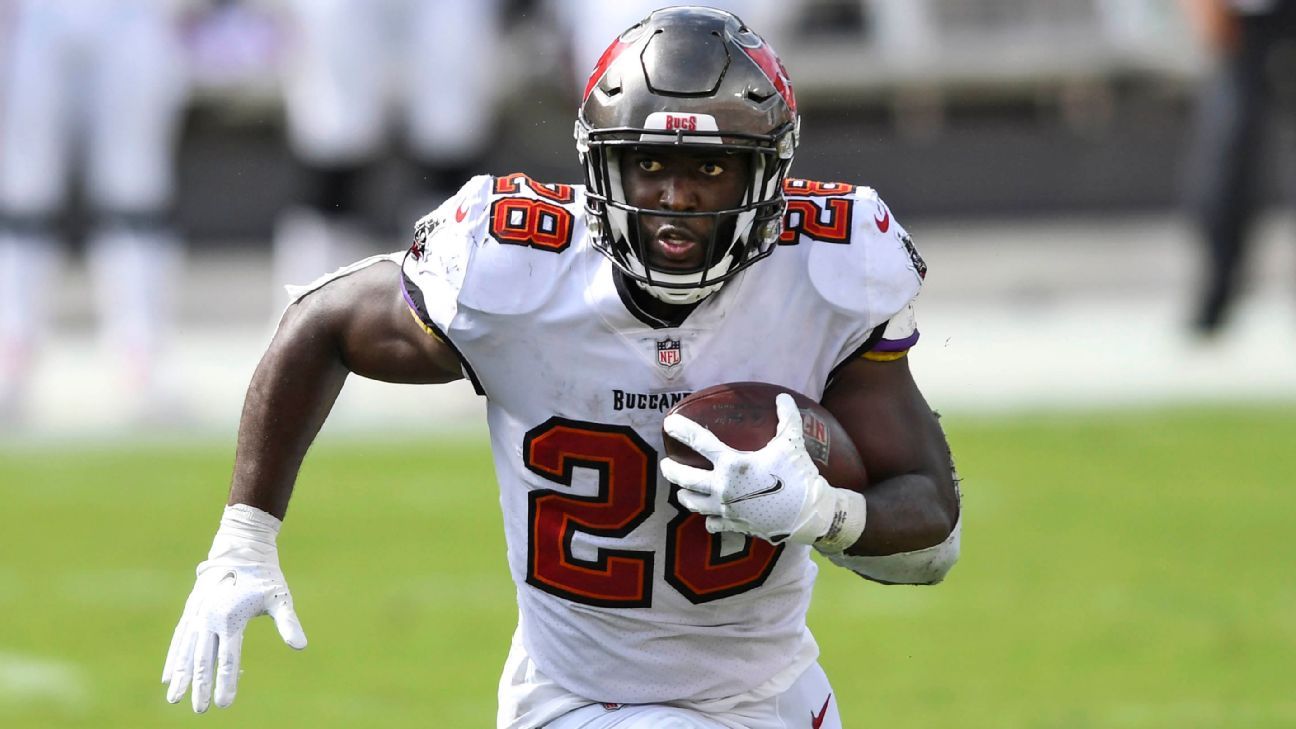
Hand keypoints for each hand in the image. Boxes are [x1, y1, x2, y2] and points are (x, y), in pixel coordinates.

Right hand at [162, 504, 306, 712]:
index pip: (228, 659)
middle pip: (203, 659)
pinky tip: (167, 676)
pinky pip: (179, 638)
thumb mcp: (279, 598)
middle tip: (200, 710)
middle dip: (201, 686)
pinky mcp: (192, 611)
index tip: (224, 705)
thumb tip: (300, 646)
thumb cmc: (265, 576)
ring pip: (186, 651)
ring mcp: (198, 615)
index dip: (226, 682)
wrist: (241, 548)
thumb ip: (288, 623)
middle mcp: (210, 619)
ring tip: (174, 698)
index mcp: (231, 618)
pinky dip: (172, 658)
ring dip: (180, 676)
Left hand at [661, 393, 864, 550]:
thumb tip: (783, 396)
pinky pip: (713, 524)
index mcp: (732, 464)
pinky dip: (709, 520)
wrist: (808, 514)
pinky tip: (710, 517)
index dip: (682, 430)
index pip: (700, 442)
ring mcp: (726, 509)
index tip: (668, 424)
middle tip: (666, 464)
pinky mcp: (734, 525)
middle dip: (672, 470)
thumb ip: (787, 418)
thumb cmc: (798, 475)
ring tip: (682, 492)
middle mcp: (723, 487)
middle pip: (685, 478)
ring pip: (694, 503)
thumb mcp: (792, 443)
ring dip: (685, 496)